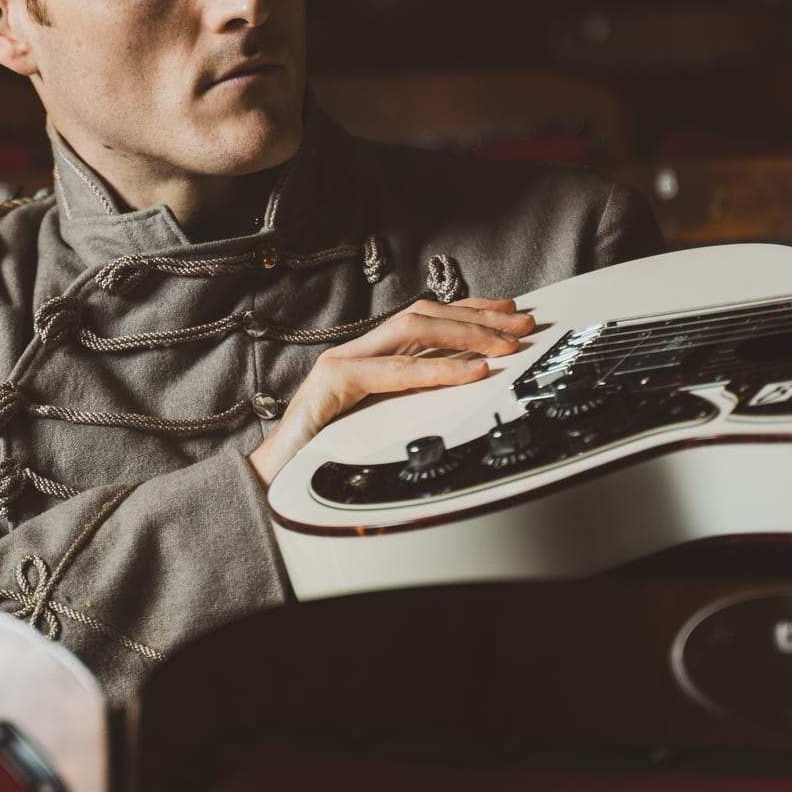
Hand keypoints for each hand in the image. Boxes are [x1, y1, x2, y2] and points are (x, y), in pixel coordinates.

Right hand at [247, 297, 535, 486]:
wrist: (270, 482)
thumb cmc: (321, 459)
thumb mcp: (381, 424)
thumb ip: (412, 401)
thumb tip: (468, 385)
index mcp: (369, 358)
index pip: (425, 318)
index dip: (470, 310)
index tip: (511, 313)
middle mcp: (357, 351)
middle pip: (424, 314)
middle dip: (479, 318)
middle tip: (522, 328)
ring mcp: (343, 362)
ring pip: (412, 330)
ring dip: (466, 335)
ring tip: (504, 346)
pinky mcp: (334, 383)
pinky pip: (393, 372)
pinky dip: (437, 370)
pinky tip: (470, 373)